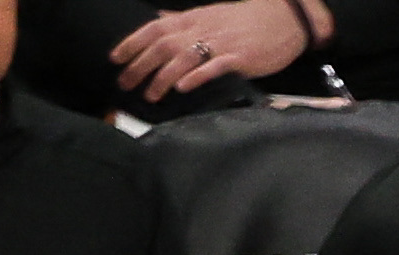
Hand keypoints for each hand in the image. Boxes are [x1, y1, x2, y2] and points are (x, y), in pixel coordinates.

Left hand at [106, 0, 312, 98]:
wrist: (283, 19)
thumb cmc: (247, 20)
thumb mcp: (209, 14)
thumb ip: (182, 20)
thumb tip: (159, 18)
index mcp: (192, 20)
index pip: (153, 28)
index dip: (131, 43)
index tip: (115, 59)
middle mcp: (201, 30)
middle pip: (162, 46)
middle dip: (140, 66)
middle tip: (126, 84)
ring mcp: (220, 43)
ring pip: (182, 58)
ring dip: (162, 77)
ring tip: (151, 95)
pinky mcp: (239, 57)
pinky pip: (213, 66)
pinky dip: (196, 76)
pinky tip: (183, 87)